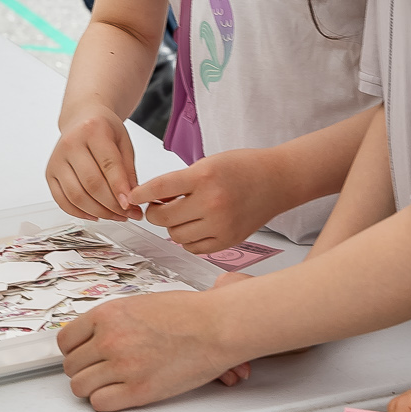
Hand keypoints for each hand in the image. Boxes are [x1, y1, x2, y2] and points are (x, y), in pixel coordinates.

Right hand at [45, 107, 142, 220]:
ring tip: (115, 216)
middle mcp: (71, 144)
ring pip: (76, 196)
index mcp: (92, 130)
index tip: (130, 205)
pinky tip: (95, 215)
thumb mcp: (123, 142)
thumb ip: (128, 169)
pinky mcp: (49, 173)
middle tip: (127, 214)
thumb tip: (130, 198)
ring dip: (98, 212)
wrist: (81, 118)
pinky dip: (79, 213)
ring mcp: (57, 160)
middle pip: (91, 184)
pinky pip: (62, 200)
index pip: (108, 164)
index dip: (119, 188)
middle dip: (112, 205)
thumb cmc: (103, 129)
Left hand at [58, 290, 240, 409]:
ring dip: (92, 387)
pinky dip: (105, 401)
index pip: (66, 340)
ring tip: (109, 383)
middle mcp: (110, 339)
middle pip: (71, 366)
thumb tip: (93, 336)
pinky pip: (100, 403)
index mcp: (108, 314)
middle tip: (99, 370)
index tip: (81, 355)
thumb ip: (113, 321)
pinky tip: (119, 393)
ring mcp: (122, 366)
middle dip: (83, 369)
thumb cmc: (188, 313)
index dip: (73, 350)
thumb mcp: (139, 305)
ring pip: (80, 387)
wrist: (216, 326)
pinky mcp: (138, 390)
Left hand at [128, 147, 285, 256]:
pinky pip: (194, 248)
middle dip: (155, 213)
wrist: (278, 180)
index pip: (160, 188)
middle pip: (164, 218)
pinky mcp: (228, 241)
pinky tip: (197, 226)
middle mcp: (212, 202)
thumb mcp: (208, 163)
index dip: (141, 194)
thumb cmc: (243, 167)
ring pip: (176, 236)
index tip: (132, 197)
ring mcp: (221, 225)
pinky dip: (189, 240)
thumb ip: (181, 182)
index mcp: (205, 176)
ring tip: (184, 215)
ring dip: (173, 227)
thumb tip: (154, 200)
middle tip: (159, 207)